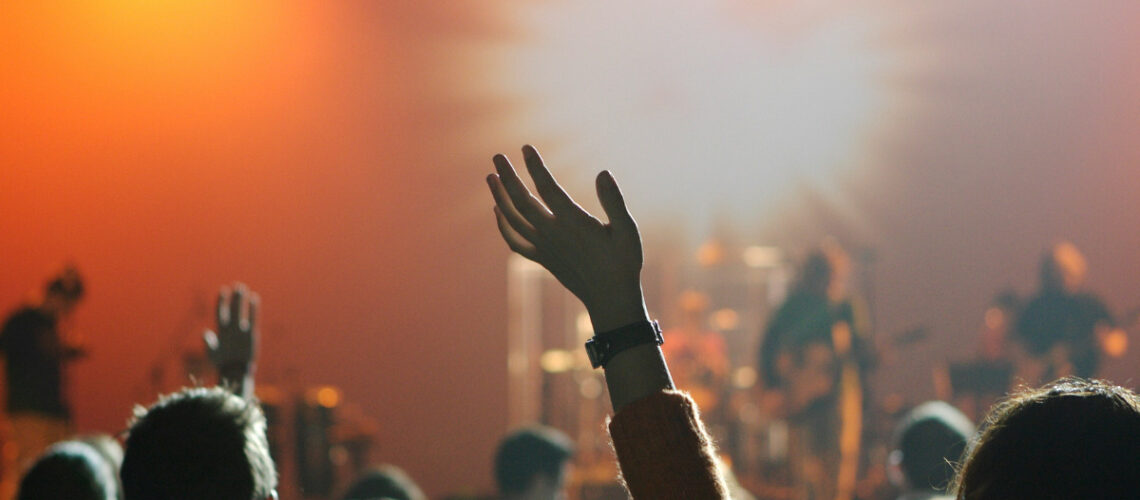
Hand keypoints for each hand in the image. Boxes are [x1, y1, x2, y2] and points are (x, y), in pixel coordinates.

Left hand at [204, 283, 258, 370]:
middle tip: (237, 286)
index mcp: (220, 330)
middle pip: (232, 309)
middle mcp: (231, 328)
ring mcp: (241, 330)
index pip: (221, 312)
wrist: (234, 371)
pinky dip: (253, 309)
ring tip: (244, 289)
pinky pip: (252, 319)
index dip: (221, 301)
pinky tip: (254, 298)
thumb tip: (205, 333)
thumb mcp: (213, 353)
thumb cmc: (221, 363)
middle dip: (234, 298)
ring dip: (242, 301)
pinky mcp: (250, 334)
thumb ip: (209, 343)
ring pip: (242, 312)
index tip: (223, 290)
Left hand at [487, 145, 646, 331]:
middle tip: (497, 157)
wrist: (610, 299)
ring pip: (513, 219)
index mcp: (574, 223)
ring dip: (499, 197)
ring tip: (490, 177)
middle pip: (521, 201)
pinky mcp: (542, 259)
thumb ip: (614, 201)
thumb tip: (603, 173)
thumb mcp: (628, 231)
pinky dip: (502, 226)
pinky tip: (497, 211)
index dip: (535, 167)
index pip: (548, 188)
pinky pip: (515, 241)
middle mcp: (553, 234)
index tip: (525, 148)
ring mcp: (544, 248)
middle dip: (508, 177)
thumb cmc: (623, 262)